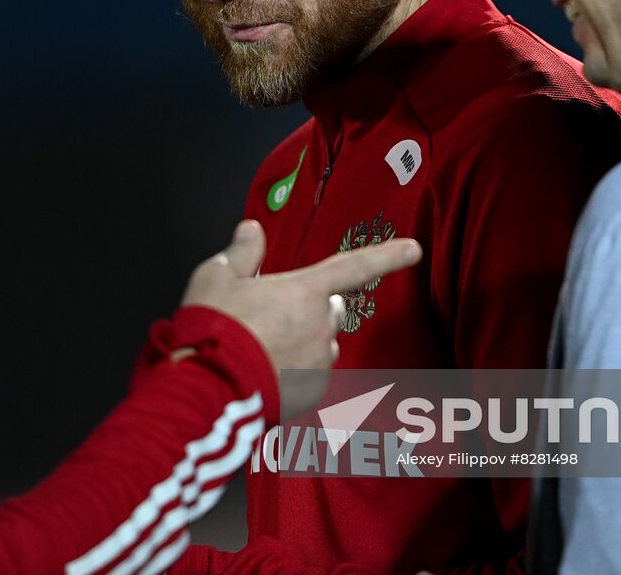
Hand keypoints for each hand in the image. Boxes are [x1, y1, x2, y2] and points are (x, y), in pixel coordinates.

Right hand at [181, 220, 420, 416]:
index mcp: (305, 291)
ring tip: (262, 346)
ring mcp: (319, 361)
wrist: (207, 386)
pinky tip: (265, 369)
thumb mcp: (217, 276)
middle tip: (274, 312)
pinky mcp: (311, 391)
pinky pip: (311, 373)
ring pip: (321, 342)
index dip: (388, 256)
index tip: (413, 250)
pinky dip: (295, 369)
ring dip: (303, 339)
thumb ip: (243, 252)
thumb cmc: (213, 327)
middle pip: (332, 308)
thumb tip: (252, 230)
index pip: (355, 266)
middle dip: (313, 306)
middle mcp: (320, 325)